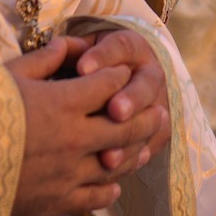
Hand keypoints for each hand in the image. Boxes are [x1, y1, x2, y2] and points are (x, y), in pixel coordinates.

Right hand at [5, 36, 157, 215]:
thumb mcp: (6, 75)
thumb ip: (43, 60)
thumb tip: (68, 45)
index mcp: (63, 102)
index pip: (107, 85)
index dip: (120, 75)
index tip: (127, 70)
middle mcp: (75, 137)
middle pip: (124, 124)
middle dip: (145, 115)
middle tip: (161, 111)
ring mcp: (69, 172)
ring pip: (116, 162)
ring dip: (135, 152)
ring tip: (147, 146)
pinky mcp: (57, 200)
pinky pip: (94, 196)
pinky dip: (109, 190)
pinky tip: (115, 186)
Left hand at [75, 28, 172, 172]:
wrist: (123, 77)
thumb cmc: (91, 63)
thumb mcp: (80, 50)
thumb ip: (69, 51)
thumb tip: (56, 49)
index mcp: (131, 47)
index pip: (121, 47)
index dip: (104, 57)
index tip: (82, 68)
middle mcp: (150, 73)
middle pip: (145, 84)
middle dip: (131, 98)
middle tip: (115, 111)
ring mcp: (158, 102)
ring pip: (154, 120)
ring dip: (132, 139)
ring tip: (108, 156)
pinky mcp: (158, 129)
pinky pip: (152, 145)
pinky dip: (135, 158)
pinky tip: (117, 168)